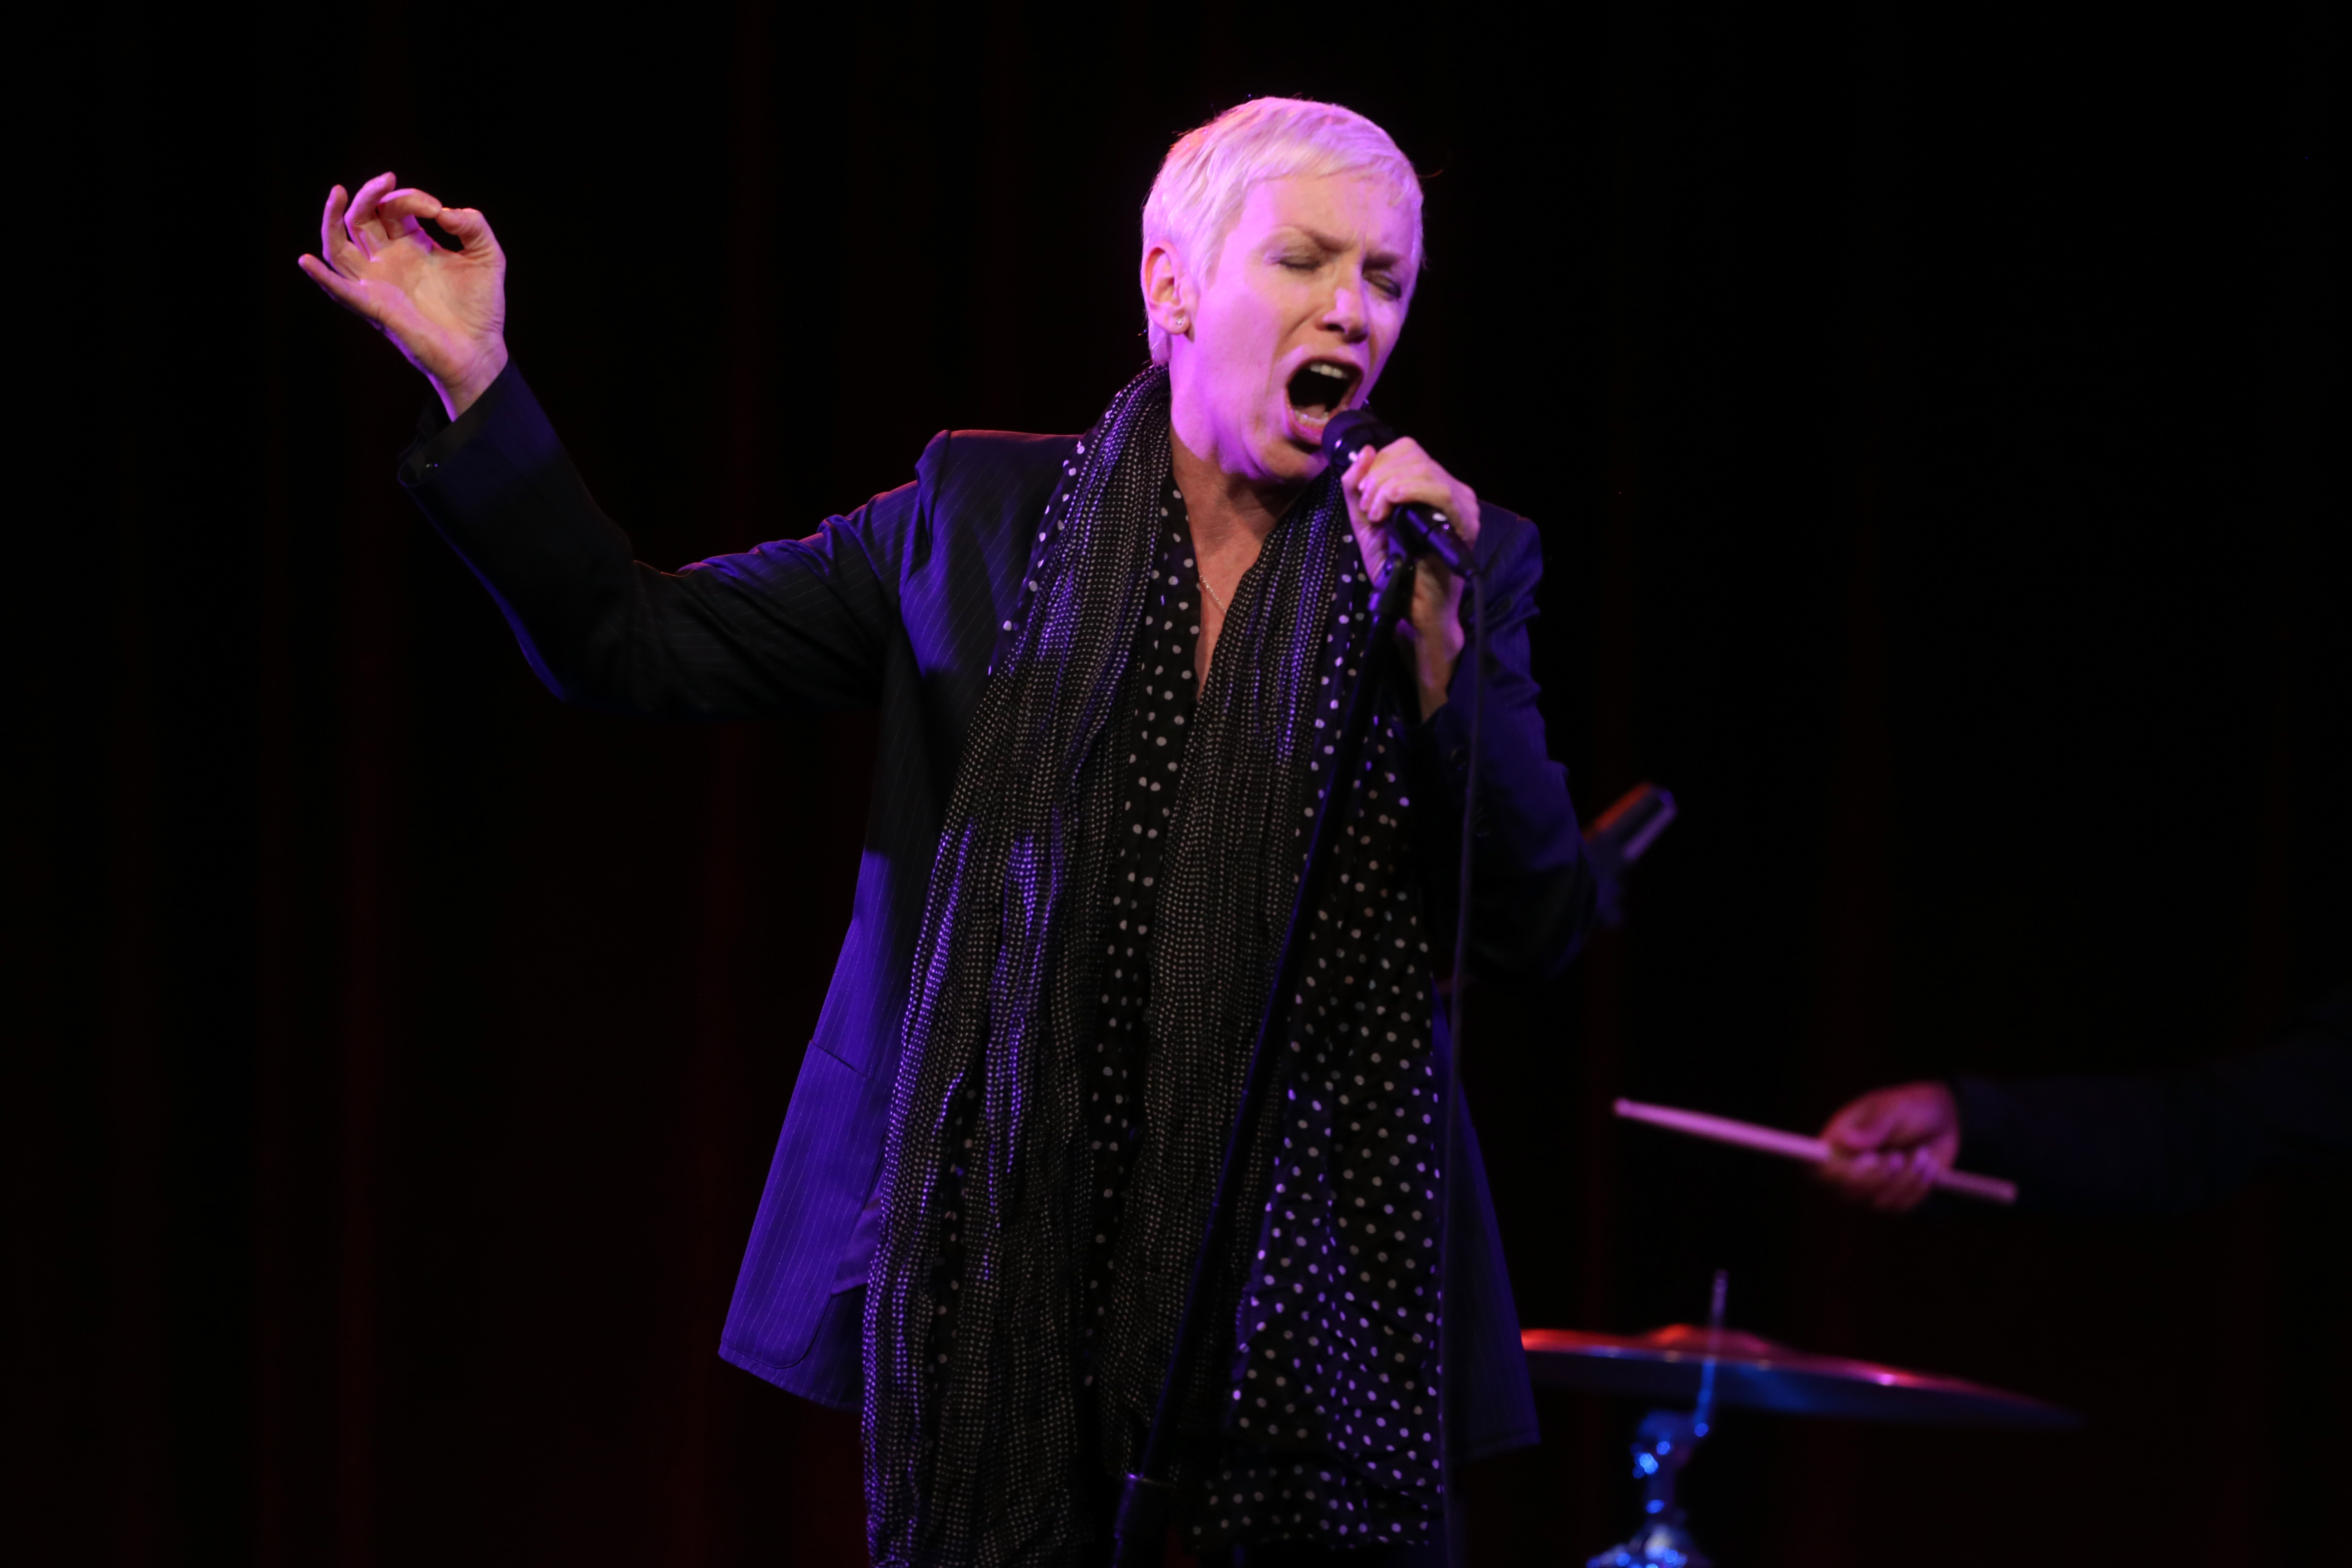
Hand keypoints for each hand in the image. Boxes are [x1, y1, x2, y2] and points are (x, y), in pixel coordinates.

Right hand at [297, 172, 509, 418]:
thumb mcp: (488, 256)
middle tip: (387, 178)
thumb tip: (445, 212)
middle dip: (370, 193)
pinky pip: (340, 290)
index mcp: (411, 243)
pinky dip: (322, 277)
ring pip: (338, 246)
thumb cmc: (481, 306)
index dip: (412, 198)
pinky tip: (306, 261)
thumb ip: (474, 227)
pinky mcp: (374, 306)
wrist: (479, 350)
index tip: (439, 210)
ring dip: (332, 219)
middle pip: (361, 218)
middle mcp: (388, 259)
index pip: (395, 207)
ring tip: (337, 192)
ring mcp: (377, 282)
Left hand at [1339, 439, 1480, 718]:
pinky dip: (1405, 491)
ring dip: (1387, 487)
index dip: (1377, 465)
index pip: (1405, 449)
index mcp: (1431, 486)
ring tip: (1378, 516)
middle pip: (1410, 452)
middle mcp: (1452, 489)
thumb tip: (1365, 451)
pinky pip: (1438, 488)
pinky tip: (1389, 509)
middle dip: (1377, 477)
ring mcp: (1462, 504)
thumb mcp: (1365, 523)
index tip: (1363, 497)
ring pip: (1422, 467)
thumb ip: (1357, 488)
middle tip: (1369, 511)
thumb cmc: (1396, 569)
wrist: (1414, 608)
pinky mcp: (1464, 521)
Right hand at [1817, 1081, 1961, 1212]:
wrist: (1943, 1122)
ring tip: (1923, 1154)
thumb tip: (1847, 1142)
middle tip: (1900, 1156)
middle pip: (1848, 1193)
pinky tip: (1929, 1166)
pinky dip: (1918, 1189)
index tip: (1868, 1160)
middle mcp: (1848, 1168)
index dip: (1836, 1173)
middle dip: (1879, 1178)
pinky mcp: (1892, 1198)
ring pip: (1877, 1203)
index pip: (1820, 1168)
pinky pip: (1900, 1207)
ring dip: (1905, 1181)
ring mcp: (1869, 1187)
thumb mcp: (1895, 1107)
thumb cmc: (1912, 1107)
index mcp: (1838, 1141)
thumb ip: (1874, 1124)